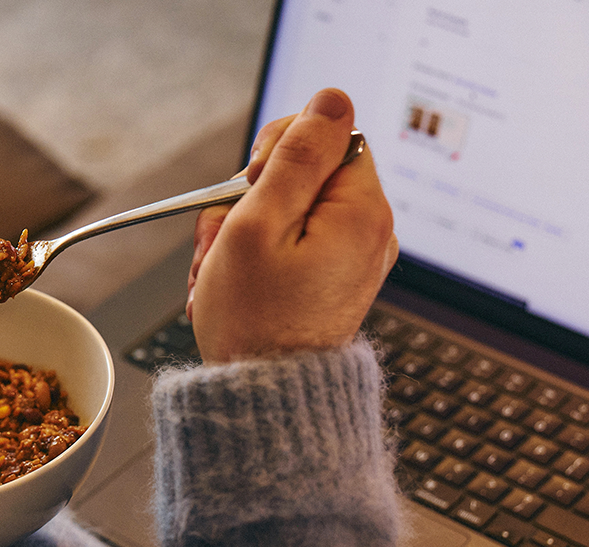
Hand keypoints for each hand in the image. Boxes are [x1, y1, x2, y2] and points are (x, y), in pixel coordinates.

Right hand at [186, 88, 398, 362]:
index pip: (326, 133)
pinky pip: (290, 242)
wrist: (264, 401)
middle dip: (249, 198)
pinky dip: (255, 256)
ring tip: (222, 273)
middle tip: (225, 239)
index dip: (276, 151)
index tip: (249, 188)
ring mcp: (353, 257)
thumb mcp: (258, 225)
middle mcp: (369, 231)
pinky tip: (233, 285)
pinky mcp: (333, 279)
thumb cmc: (255, 323)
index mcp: (360, 210)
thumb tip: (330, 99)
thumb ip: (294, 156)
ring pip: (286, 209)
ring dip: (241, 232)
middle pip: (302, 172)